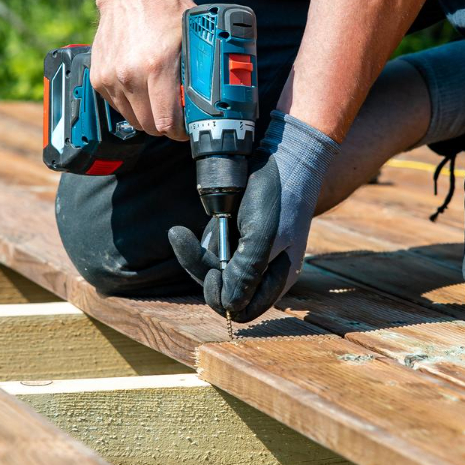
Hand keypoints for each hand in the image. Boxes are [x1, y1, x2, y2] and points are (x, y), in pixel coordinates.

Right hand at [90, 0, 193, 140]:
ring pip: (132, 119)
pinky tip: (141, 87)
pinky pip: (117, 106)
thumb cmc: (165, 9)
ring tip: (159, 99)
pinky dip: (131, 104)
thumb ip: (201, 71)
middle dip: (166, 126)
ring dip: (148, 115)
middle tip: (177, 116)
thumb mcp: (193, 38)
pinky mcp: (98, 78)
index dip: (180, 131)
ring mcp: (110, 78)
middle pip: (149, 126)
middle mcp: (129, 75)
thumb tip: (211, 100)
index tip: (187, 128)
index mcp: (156, 67)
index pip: (166, 122)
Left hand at [168, 112, 339, 322]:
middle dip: (203, 272)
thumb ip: (246, 273)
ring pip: (214, 273)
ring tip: (183, 233)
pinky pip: (212, 254)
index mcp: (277, 277)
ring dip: (196, 257)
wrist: (281, 154)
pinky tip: (186, 231)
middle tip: (186, 242)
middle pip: (224, 293)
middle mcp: (263, 270)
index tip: (212, 273)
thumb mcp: (262, 236)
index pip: (244, 311)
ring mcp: (249, 254)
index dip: (223, 299)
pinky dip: (198, 245)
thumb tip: (229, 306)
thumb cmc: (277, 194)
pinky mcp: (237, 237)